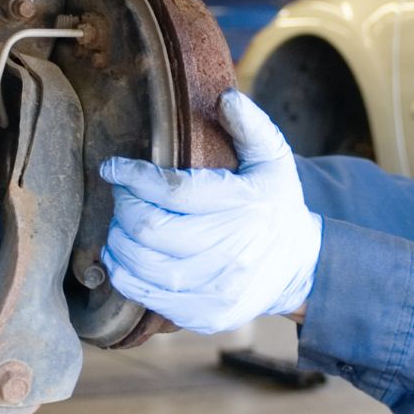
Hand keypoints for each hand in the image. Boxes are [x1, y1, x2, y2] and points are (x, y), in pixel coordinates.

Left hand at [99, 88, 322, 333]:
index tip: (113, 168)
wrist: (300, 267)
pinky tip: (126, 255)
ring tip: (122, 224)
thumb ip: (251, 126)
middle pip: (150, 229)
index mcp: (244, 207)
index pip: (172, 191)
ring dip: (119, 240)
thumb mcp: (273, 159)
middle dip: (124, 207)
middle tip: (122, 196)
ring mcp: (218, 288)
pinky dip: (126, 273)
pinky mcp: (205, 314)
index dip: (133, 177)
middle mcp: (232, 251)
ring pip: (142, 265)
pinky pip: (148, 296)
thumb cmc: (275, 204)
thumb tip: (226, 98)